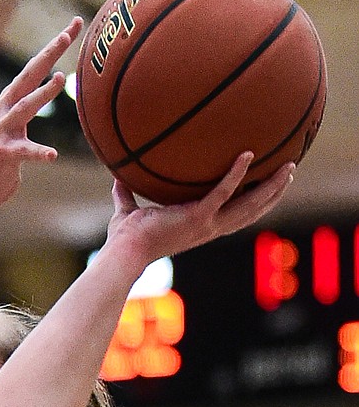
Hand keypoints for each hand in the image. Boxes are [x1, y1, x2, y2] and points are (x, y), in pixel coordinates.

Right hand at [0, 18, 81, 210]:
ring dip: (43, 93)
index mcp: (11, 101)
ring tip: (61, 79)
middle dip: (48, 54)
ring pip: (26, 107)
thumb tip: (53, 91)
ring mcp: (3, 131)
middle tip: (66, 34)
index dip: (55, 45)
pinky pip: (24, 152)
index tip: (75, 23)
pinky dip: (38, 153)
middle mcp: (5, 110)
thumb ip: (29, 109)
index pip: (36, 67)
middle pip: (29, 76)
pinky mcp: (4, 155)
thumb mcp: (16, 128)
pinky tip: (52, 156)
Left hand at [106, 153, 295, 268]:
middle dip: (271, 194)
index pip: (233, 215)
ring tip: (288, 167)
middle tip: (288, 173)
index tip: (266, 189)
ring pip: (248, 205)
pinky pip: (223, 191)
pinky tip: (247, 154)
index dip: (252, 204)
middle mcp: (208, 228)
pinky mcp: (198, 216)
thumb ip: (127, 196)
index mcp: (199, 227)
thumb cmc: (125, 239)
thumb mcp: (128, 212)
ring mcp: (206, 224)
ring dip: (269, 187)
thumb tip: (117, 179)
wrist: (123, 252)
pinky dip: (235, 173)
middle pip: (251, 212)